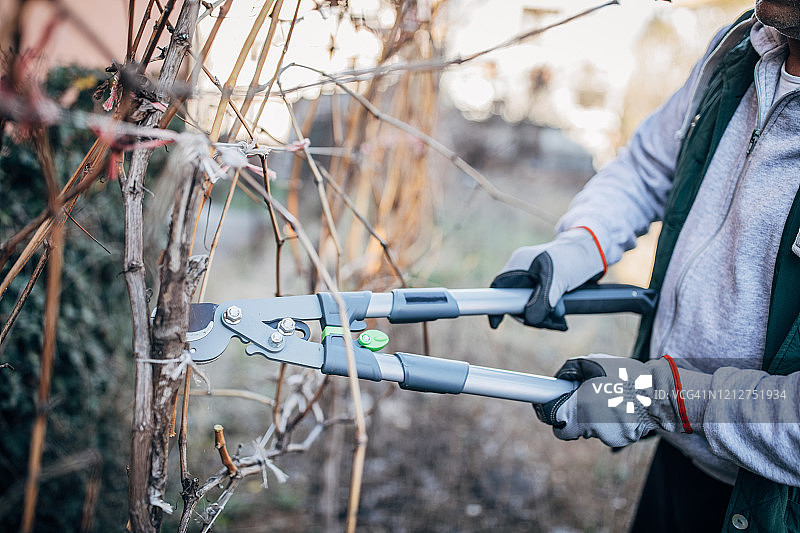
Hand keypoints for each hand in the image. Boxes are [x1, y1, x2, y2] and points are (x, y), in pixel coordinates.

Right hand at [489, 227, 605, 329]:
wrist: (595, 252)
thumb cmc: (574, 257)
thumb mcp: (557, 279)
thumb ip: (542, 301)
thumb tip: (531, 320)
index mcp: (519, 264)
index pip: (499, 287)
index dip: (496, 306)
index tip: (496, 324)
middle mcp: (524, 272)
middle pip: (516, 301)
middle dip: (532, 315)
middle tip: (550, 322)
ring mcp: (535, 280)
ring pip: (530, 306)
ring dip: (545, 316)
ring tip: (561, 320)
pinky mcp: (546, 287)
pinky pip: (541, 306)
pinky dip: (550, 314)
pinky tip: (561, 318)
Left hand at [534, 355, 710, 446]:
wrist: (658, 392)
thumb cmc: (624, 375)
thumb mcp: (592, 362)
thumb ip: (570, 370)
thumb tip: (559, 378)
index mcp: (578, 409)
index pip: (554, 423)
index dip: (550, 414)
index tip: (549, 407)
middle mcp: (590, 427)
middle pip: (572, 427)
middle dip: (574, 414)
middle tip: (585, 398)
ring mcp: (607, 436)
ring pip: (591, 429)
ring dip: (594, 417)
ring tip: (609, 398)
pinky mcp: (622, 440)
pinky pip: (608, 431)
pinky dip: (610, 421)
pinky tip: (620, 407)